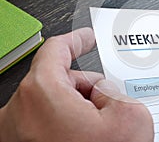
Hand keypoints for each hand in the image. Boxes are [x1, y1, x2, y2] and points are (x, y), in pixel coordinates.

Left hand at [0, 28, 153, 141]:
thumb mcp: (129, 116)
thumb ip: (118, 91)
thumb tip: (104, 92)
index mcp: (43, 92)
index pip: (57, 49)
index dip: (77, 39)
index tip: (88, 37)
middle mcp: (21, 111)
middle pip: (61, 79)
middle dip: (90, 86)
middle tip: (110, 101)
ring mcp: (18, 131)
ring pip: (57, 102)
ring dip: (82, 108)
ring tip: (101, 129)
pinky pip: (49, 121)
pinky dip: (70, 123)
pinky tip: (89, 136)